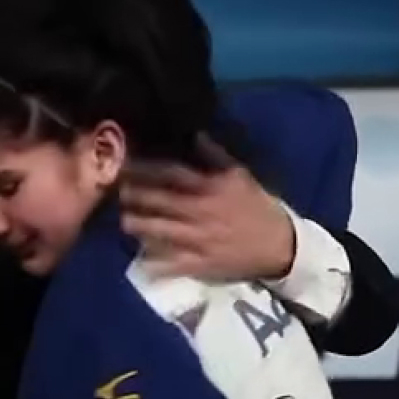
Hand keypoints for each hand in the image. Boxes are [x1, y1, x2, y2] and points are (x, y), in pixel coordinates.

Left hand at [119, 135, 296, 281]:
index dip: (146, 168)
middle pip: (160, 202)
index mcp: (211, 189)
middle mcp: (201, 212)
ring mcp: (198, 240)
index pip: (172, 173)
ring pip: (159, 231)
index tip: (126, 163)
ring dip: (137, 225)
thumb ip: (217, 156)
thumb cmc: (259, 208)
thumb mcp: (242, 178)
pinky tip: (139, 259)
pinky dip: (153, 262)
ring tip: (124, 220)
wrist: (281, 246)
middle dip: (135, 196)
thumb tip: (196, 133)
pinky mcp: (199, 264)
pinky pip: (170, 263)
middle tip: (117, 191)